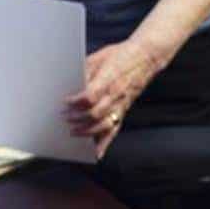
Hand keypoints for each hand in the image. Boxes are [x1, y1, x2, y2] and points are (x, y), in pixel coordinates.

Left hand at [64, 39, 159, 158]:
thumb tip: (68, 83)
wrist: (146, 56)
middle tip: (63, 118)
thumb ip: (84, 72)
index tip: (64, 102)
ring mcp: (122, 104)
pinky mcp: (124, 110)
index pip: (91, 96)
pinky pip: (115, 129)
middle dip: (77, 118)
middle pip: (95, 113)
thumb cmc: (120, 55)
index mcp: (109, 79)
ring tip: (72, 132)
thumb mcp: (98, 57)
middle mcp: (116, 94)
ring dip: (87, 131)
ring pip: (105, 125)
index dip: (76, 102)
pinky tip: (96, 152)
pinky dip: (105, 143)